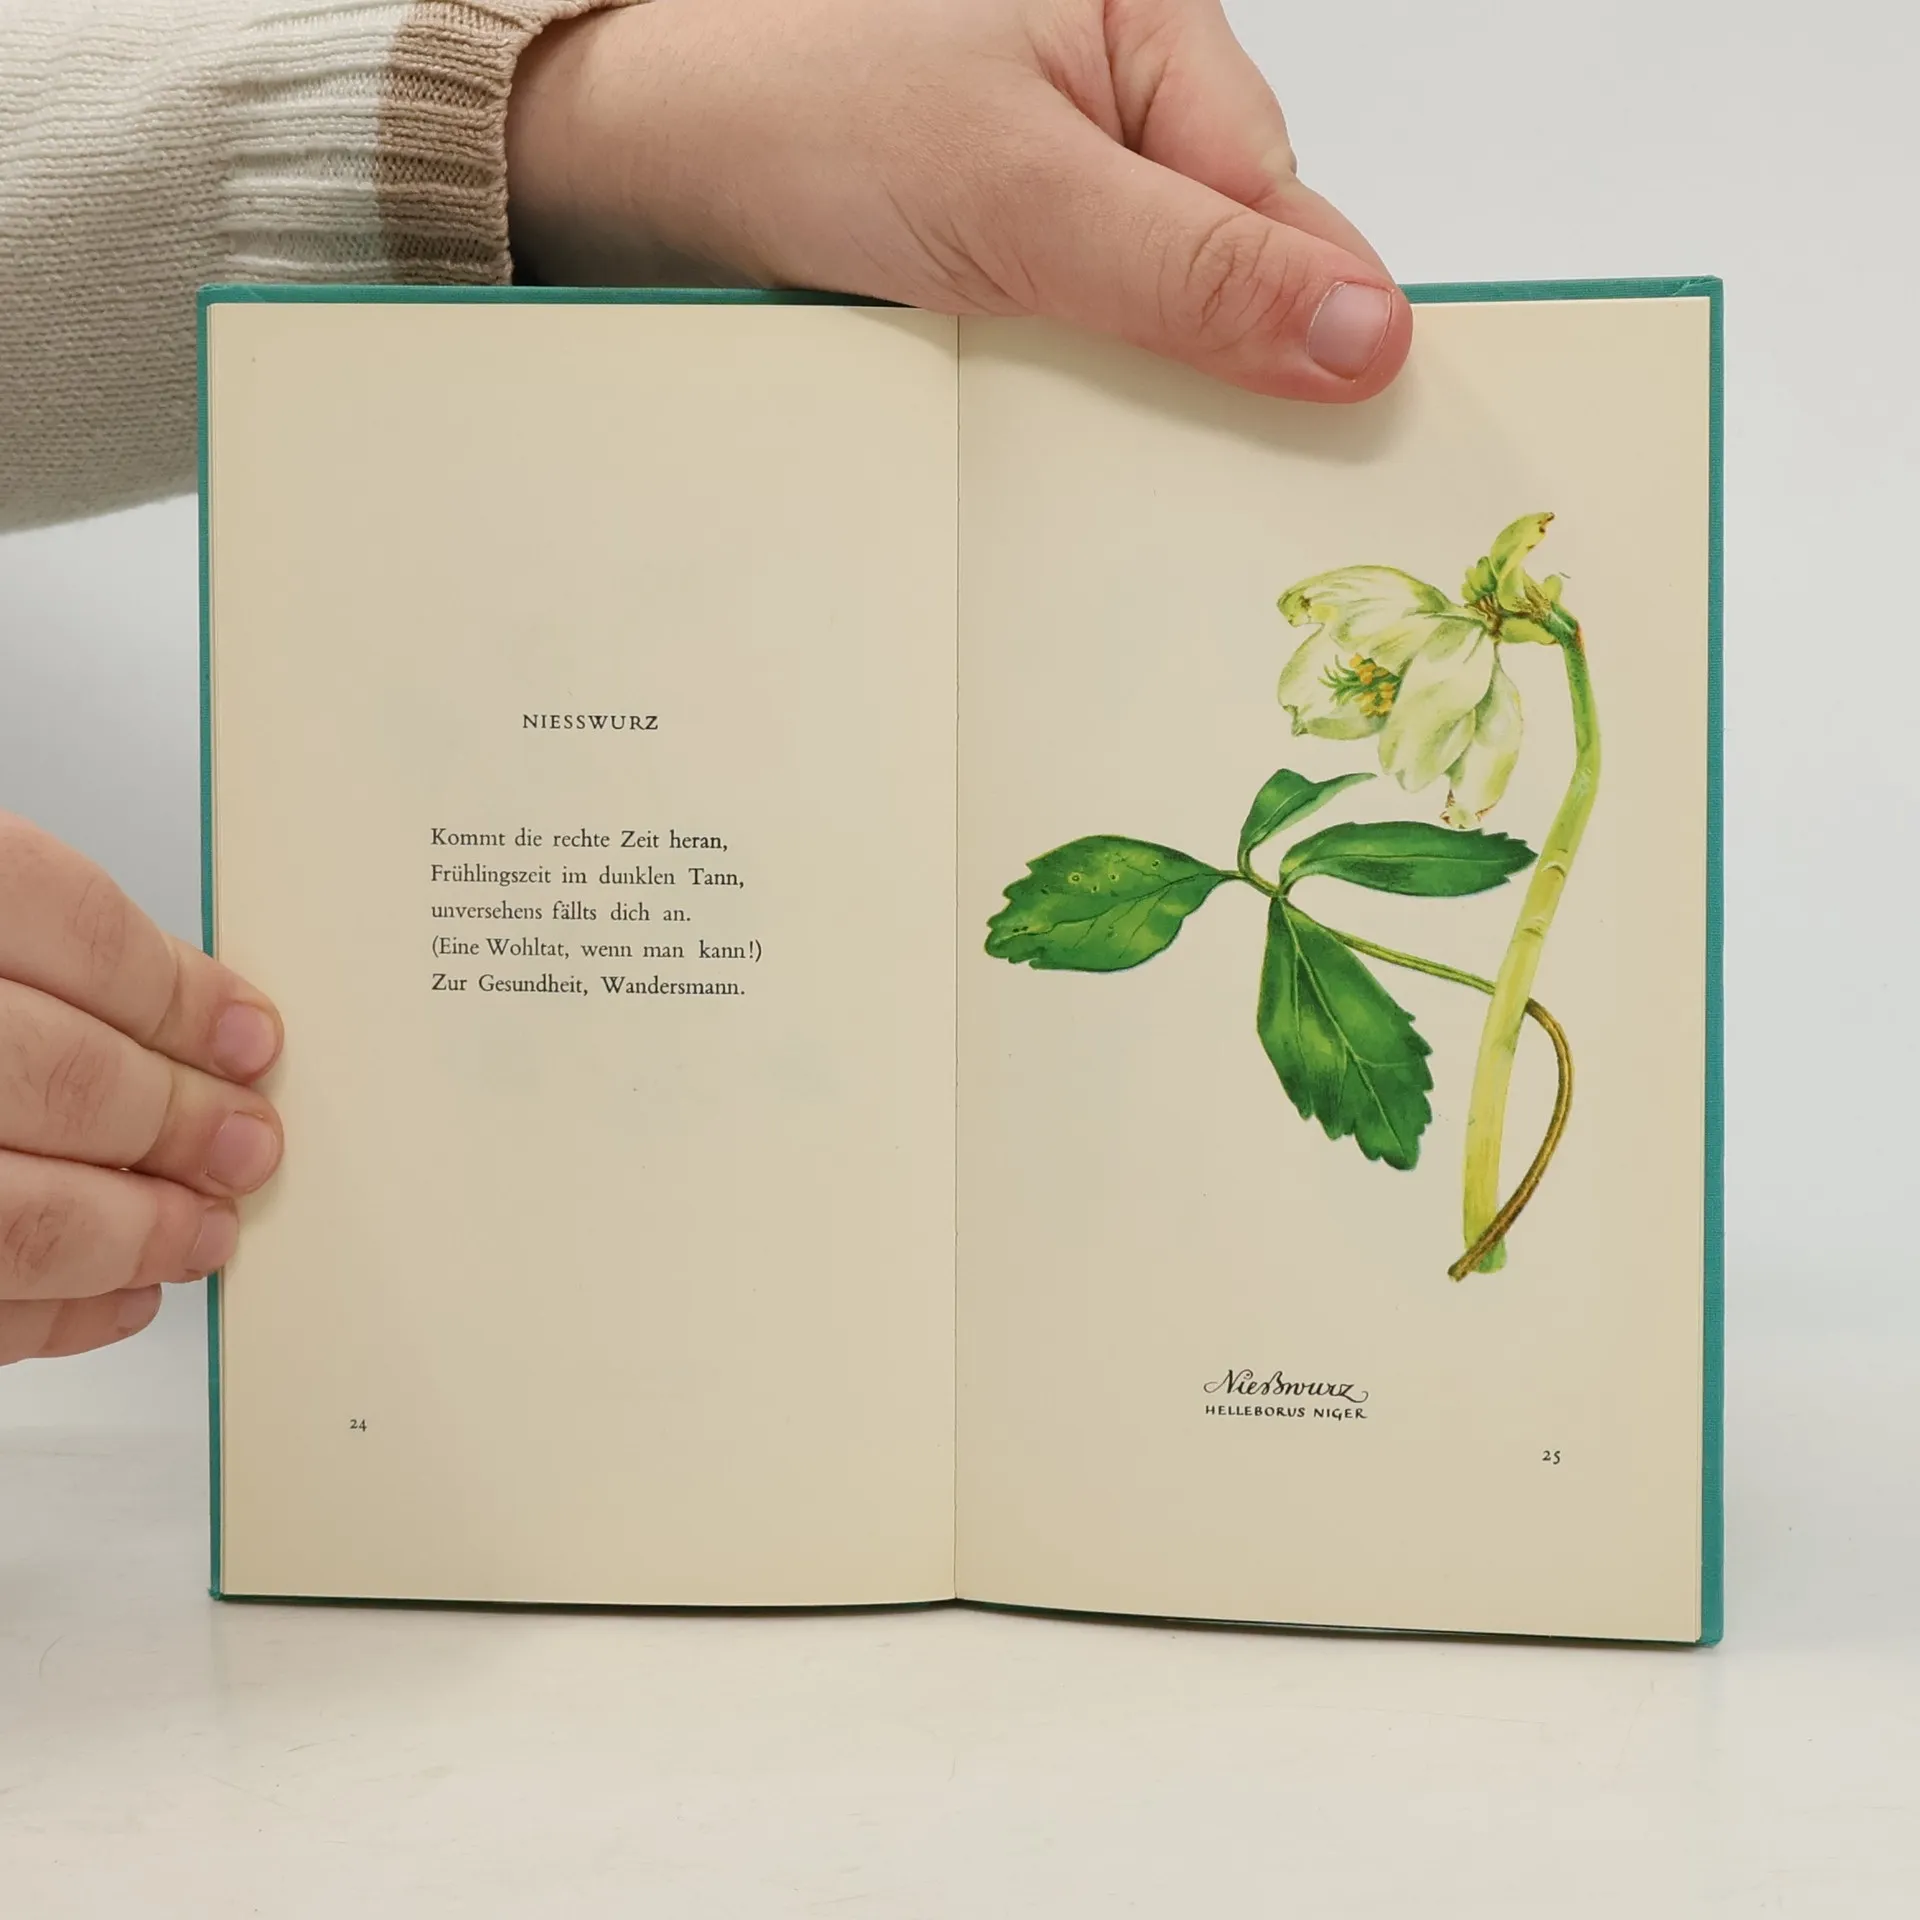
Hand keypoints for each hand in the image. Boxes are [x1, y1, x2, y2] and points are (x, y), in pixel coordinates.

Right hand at [0, 817, 282, 1363]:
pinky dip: (52, 1315)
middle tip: (247, 1142)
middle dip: (180, 1120)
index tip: (248, 1035)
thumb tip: (188, 1017)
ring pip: (15, 1217)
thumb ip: (21, 948)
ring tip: (199, 1229)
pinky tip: (116, 1298)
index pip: (66, 923)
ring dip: (133, 1231)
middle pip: (61, 1076)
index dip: (178, 991)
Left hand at [507, 0, 1410, 401]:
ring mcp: (1058, 159)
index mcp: (1153, 22)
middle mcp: (1118, 83)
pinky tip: (1036, 403)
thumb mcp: (1023, 198)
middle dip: (1204, 357)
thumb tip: (1368, 335)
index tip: (1332, 442)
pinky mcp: (1004, 227)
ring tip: (1081, 422)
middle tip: (1181, 460)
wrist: (638, 151)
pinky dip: (1065, 375)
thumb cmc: (801, 112)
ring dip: (1128, 377)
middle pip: (1223, 255)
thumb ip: (1196, 273)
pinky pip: (1078, 320)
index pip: (1279, 200)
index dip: (1306, 324)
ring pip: (1151, 301)